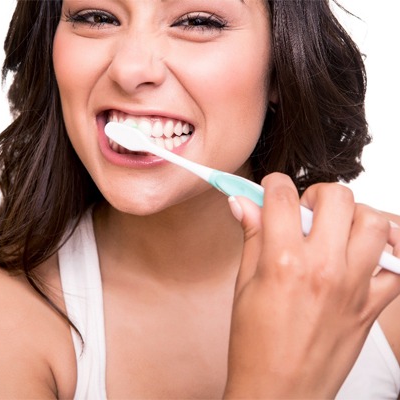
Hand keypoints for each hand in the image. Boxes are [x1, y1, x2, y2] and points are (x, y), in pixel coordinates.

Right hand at [224, 173, 399, 398]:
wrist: (279, 393)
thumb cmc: (255, 345)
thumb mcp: (243, 285)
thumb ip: (251, 237)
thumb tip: (242, 204)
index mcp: (283, 261)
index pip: (283, 197)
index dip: (273, 184)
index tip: (271, 189)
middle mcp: (324, 268)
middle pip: (337, 197)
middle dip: (317, 194)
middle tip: (306, 210)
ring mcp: (354, 286)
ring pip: (374, 221)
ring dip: (354, 215)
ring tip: (335, 229)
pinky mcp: (372, 306)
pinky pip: (396, 266)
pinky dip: (386, 252)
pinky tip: (364, 255)